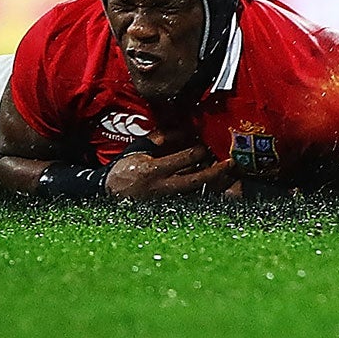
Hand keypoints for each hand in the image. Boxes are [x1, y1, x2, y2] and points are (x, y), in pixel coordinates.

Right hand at [104, 145, 234, 200]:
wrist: (108, 192)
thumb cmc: (124, 167)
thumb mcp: (140, 147)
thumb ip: (162, 138)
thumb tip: (184, 131)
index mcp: (152, 170)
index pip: (183, 160)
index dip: (198, 151)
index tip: (208, 145)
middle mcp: (160, 186)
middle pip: (194, 180)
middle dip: (214, 172)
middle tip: (230, 164)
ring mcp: (164, 199)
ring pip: (194, 192)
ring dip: (212, 184)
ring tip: (228, 175)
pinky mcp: (165, 206)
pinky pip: (188, 198)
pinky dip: (203, 192)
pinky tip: (215, 185)